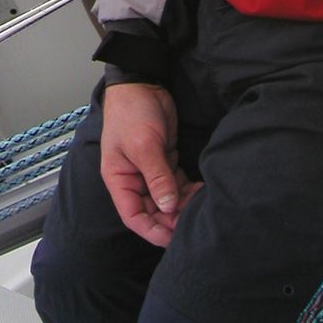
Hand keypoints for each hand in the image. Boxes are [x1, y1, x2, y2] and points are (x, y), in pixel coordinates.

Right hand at [100, 80, 200, 246]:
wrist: (142, 83)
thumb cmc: (131, 112)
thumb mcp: (143, 144)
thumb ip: (156, 176)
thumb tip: (168, 207)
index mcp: (119, 179)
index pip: (133, 216)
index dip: (152, 231)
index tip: (172, 238)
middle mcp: (134, 179)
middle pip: (153, 211)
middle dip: (172, 219)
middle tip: (194, 222)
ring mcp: (150, 171)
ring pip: (168, 199)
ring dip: (183, 205)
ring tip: (202, 205)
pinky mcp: (165, 160)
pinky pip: (177, 184)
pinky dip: (189, 190)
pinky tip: (202, 191)